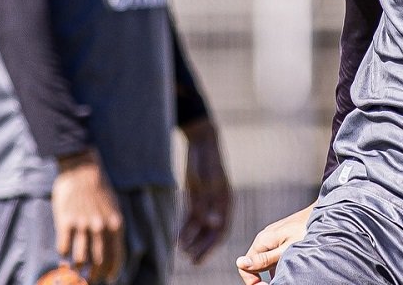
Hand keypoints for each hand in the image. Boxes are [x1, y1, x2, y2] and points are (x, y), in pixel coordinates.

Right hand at [52, 150, 124, 283]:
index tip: (108, 278)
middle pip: (98, 262)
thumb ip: (111, 229)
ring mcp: (83, 225)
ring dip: (77, 269)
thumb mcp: (112, 209)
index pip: (116, 256)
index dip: (112, 271)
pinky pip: (63, 248)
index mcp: (115, 224)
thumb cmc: (98, 191)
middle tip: (89, 279)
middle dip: (94, 275)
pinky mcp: (65, 221)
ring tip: (74, 269)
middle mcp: (100, 227)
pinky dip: (63, 255)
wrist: (82, 170)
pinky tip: (63, 254)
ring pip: (80, 259)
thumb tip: (110, 252)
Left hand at [178, 118, 232, 263]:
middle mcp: (217, 203)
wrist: (200, 141)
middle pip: (211, 230)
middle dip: (202, 246)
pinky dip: (186, 227)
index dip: (211, 246)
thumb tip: (214, 224)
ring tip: (181, 251)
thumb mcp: (206, 183)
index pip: (220, 229)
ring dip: (192, 239)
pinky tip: (177, 237)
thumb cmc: (206, 161)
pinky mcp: (196, 196)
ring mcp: (207, 200)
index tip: (200, 259)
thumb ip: (209, 203)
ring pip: (200, 225)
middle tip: (191, 260)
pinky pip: (192, 216)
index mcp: (225, 201)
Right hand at [235, 204, 313, 283]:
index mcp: (262, 240)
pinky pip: (274, 253)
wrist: (324, 213)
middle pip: (254, 263)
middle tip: (279, 282)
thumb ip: (264, 259)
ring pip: (265, 259)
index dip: (252, 281)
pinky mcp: (283, 235)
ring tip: (286, 275)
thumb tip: (240, 263)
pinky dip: (279, 263)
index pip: (245, 266)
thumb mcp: (285, 251)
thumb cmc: (306, 232)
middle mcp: (265, 237)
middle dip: (262, 277)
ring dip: (271, 271)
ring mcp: (273, 235)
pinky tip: (290, 267)